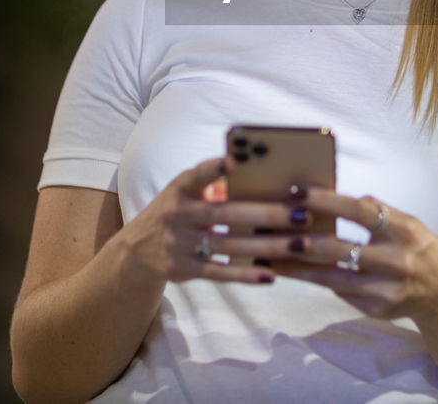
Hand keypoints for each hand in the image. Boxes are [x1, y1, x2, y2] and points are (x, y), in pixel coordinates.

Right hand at [117, 157, 310, 286]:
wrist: (135, 252)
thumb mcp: (185, 193)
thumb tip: (261, 177)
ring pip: (229, 244)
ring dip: (268, 245)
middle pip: (227, 213)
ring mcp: (180, 244)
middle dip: (267, 213)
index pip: (197, 175)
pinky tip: (271, 275)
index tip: (234, 161)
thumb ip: (214, 187)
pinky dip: (245, 274)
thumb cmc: (176, 213)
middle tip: (303, 213)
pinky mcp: (183, 269)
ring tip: (300, 243)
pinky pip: (219, 272)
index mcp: (180, 189)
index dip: (214, 168)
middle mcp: (178, 214)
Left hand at [270, 190, 437, 325]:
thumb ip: (375, 212)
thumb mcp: (407, 223)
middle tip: (272, 230)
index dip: (326, 201)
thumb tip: (331, 197)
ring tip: (271, 258)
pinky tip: (294, 273)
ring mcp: (387, 290)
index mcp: (405, 231)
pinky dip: (317, 281)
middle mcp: (397, 261)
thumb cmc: (418, 248)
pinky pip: (341, 292)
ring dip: (298, 268)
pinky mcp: (377, 310)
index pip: (360, 211)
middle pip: (341, 249)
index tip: (297, 192)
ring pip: (332, 278)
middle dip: (302, 240)